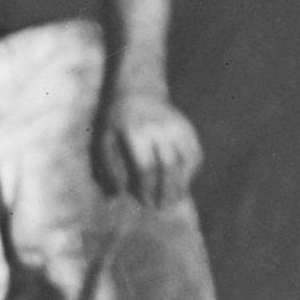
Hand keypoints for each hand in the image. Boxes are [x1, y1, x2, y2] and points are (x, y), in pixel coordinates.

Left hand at [97, 80, 202, 207]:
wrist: (138, 92)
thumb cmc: (116, 123)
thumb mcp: (104, 141)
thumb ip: (110, 167)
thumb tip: (118, 193)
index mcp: (136, 132)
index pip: (146, 166)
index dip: (146, 187)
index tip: (144, 201)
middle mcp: (160, 128)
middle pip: (169, 165)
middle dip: (167, 189)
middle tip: (163, 207)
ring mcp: (178, 127)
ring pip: (187, 160)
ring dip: (182, 183)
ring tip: (175, 200)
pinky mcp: (188, 128)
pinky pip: (195, 153)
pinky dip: (191, 170)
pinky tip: (183, 183)